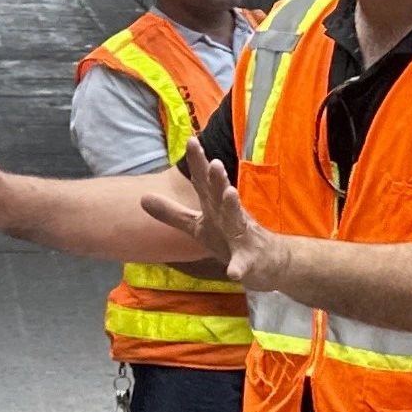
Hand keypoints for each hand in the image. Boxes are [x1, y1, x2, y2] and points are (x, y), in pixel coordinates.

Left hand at [140, 150, 290, 293]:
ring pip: (238, 220)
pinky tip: (233, 272)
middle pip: (222, 195)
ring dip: (233, 206)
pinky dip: (239, 267)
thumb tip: (142, 198)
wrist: (269, 263)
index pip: (205, 182)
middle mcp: (230, 217)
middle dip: (218, 179)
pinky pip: (243, 263)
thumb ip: (172, 214)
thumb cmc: (229, 239)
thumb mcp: (198, 227)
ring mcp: (242, 237)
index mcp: (215, 208)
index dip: (198, 162)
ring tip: (229, 193)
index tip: (191, 140)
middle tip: (215, 162)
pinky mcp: (250, 261)